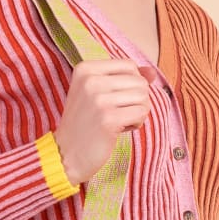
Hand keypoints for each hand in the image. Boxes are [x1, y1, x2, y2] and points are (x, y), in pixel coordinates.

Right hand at [53, 58, 158, 184]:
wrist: (65, 154)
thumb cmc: (84, 124)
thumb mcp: (97, 93)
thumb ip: (125, 79)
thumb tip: (153, 71)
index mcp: (85, 69)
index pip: (128, 65)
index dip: (131, 84)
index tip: (115, 100)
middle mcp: (91, 80)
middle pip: (139, 80)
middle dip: (136, 100)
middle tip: (117, 114)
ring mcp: (99, 99)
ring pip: (144, 96)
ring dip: (138, 112)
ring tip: (119, 122)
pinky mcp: (109, 118)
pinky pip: (142, 112)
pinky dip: (137, 123)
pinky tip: (121, 130)